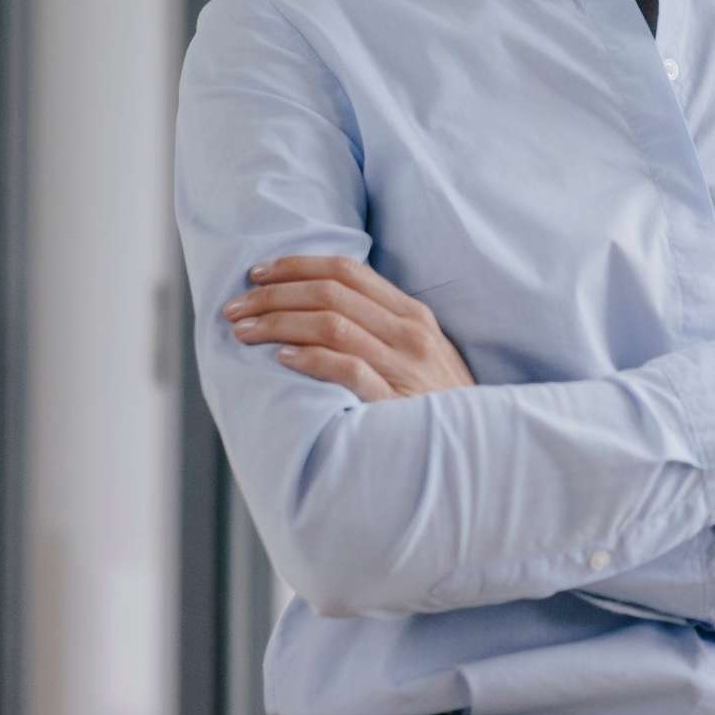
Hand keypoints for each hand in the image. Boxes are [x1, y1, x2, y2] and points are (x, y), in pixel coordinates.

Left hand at [221, 255, 476, 401]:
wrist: (479, 449)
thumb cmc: (438, 403)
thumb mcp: (421, 353)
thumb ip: (382, 327)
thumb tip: (321, 306)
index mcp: (411, 314)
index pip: (346, 270)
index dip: (296, 265)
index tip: (257, 273)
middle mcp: (408, 333)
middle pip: (329, 293)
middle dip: (273, 294)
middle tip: (235, 307)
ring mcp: (403, 366)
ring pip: (331, 324)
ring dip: (278, 322)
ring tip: (244, 331)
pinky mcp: (395, 402)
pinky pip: (347, 369)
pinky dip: (311, 358)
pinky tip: (282, 358)